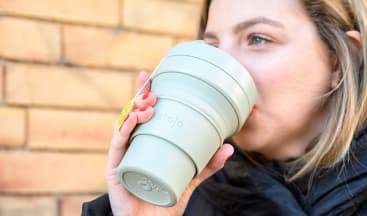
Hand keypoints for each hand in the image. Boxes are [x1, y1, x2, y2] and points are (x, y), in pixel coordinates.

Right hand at [106, 71, 233, 215]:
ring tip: (151, 103)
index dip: (145, 94)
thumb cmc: (167, 199)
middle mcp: (133, 145)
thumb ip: (208, 165)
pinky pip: (117, 144)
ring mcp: (123, 155)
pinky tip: (134, 118)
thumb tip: (230, 148)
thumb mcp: (190, 177)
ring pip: (124, 125)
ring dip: (135, 109)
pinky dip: (124, 129)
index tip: (152, 76)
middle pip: (132, 114)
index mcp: (146, 143)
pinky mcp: (115, 167)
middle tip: (154, 89)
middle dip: (140, 97)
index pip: (144, 114)